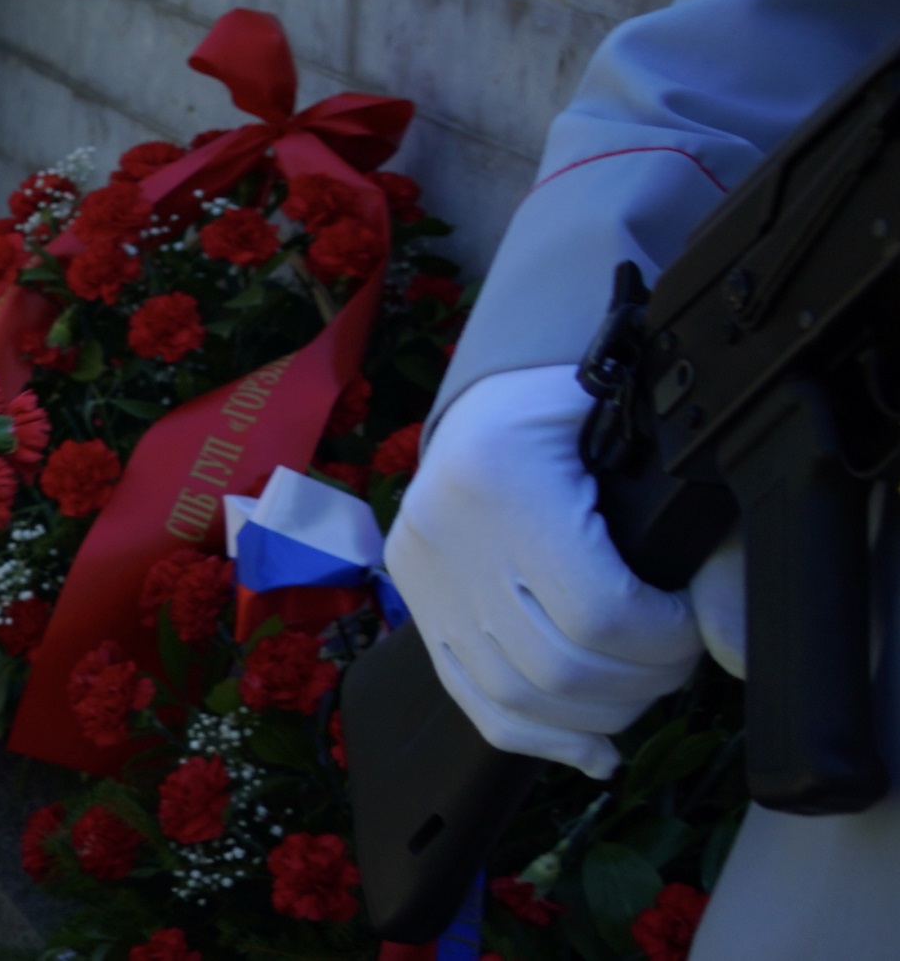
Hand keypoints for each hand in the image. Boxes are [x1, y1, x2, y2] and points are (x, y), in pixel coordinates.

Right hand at [386, 365, 703, 775]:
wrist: (491, 403)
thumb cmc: (580, 417)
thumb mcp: (652, 453)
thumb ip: (710, 547)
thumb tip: (739, 649)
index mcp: (502, 475)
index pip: (598, 612)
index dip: (666, 643)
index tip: (690, 623)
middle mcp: (444, 529)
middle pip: (558, 667)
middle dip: (640, 684)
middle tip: (672, 657)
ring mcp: (420, 572)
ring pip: (516, 696)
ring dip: (596, 716)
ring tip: (636, 691)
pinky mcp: (414, 600)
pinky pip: (471, 697)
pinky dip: (538, 738)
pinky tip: (591, 749)